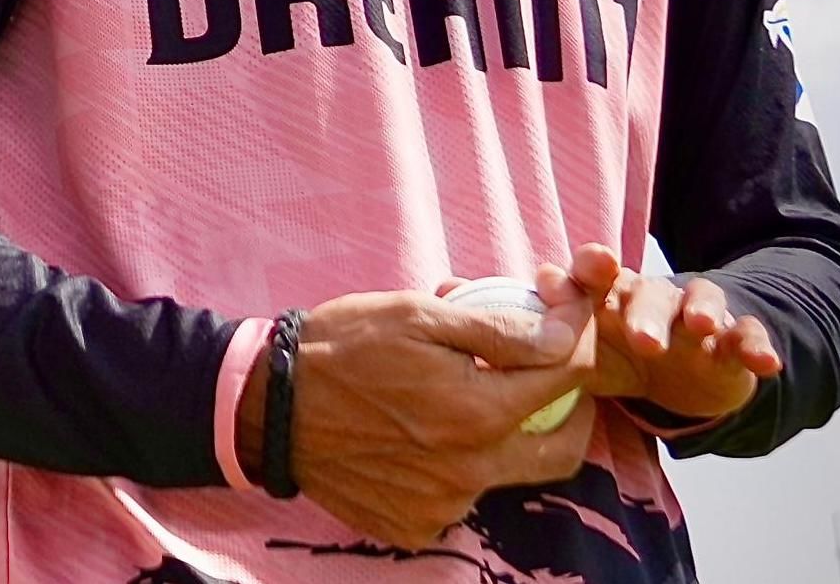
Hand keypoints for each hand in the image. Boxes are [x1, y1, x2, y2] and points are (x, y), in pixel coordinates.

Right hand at [243, 289, 597, 548]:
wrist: (266, 406)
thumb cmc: (340, 346)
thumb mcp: (415, 316)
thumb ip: (499, 329)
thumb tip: (565, 334)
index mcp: (478, 412)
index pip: (566, 378)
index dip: (573, 341)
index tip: (565, 323)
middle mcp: (471, 469)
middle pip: (561, 449)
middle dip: (569, 412)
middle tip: (553, 383)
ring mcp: (443, 504)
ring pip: (506, 474)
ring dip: (503, 438)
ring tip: (462, 399)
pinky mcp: (414, 524)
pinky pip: (459, 498)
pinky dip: (456, 468)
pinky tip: (422, 438)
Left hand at [559, 244, 780, 419]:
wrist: (677, 381)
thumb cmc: (616, 356)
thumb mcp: (583, 352)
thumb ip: (557, 330)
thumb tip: (537, 287)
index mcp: (610, 296)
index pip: (597, 273)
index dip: (592, 267)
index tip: (591, 266)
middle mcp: (654, 298)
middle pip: (650, 292)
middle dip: (647, 312)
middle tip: (644, 340)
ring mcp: (696, 318)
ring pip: (701, 301)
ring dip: (702, 310)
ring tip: (701, 327)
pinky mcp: (731, 344)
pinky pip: (747, 336)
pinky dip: (756, 344)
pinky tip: (764, 361)